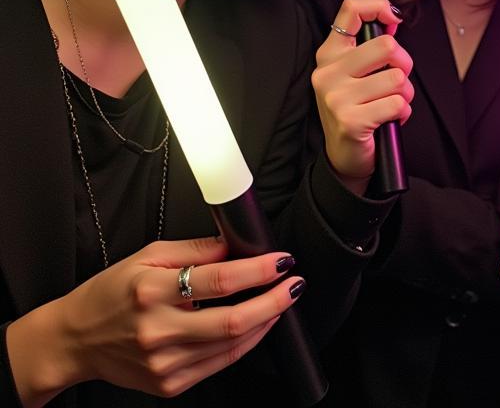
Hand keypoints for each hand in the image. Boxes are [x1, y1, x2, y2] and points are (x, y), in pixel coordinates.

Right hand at [8, 237, 303, 405]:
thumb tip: (237, 243)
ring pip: (232, 346)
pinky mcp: (169, 384)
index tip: (282, 260)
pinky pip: (220, 364)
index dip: (258, 271)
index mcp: (152, 291)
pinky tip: (257, 325)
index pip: (220, 280)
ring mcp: (164, 363)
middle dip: (274, 301)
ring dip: (265, 322)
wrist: (75, 341)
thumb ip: (196, 249)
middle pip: (233, 321)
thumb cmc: (111, 292)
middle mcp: (159, 330)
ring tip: (282, 301)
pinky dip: (245, 343)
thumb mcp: (148, 255)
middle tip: (296, 284)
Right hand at [312, 0, 412, 192]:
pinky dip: (402, 113)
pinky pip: (397, 104)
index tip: (393, 17)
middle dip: (405, 65)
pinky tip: (389, 120)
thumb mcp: (356, 73)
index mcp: (330, 54)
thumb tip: (393, 17)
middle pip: (387, 46)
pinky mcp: (350, 120)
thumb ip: (371, 46)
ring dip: (405, 94)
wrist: (344, 157)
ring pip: (397, 78)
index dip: (378, 6)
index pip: (351, 10)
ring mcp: (336, 97)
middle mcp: (328, 72)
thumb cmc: (357, 110)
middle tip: (397, 82)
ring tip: (391, 105)